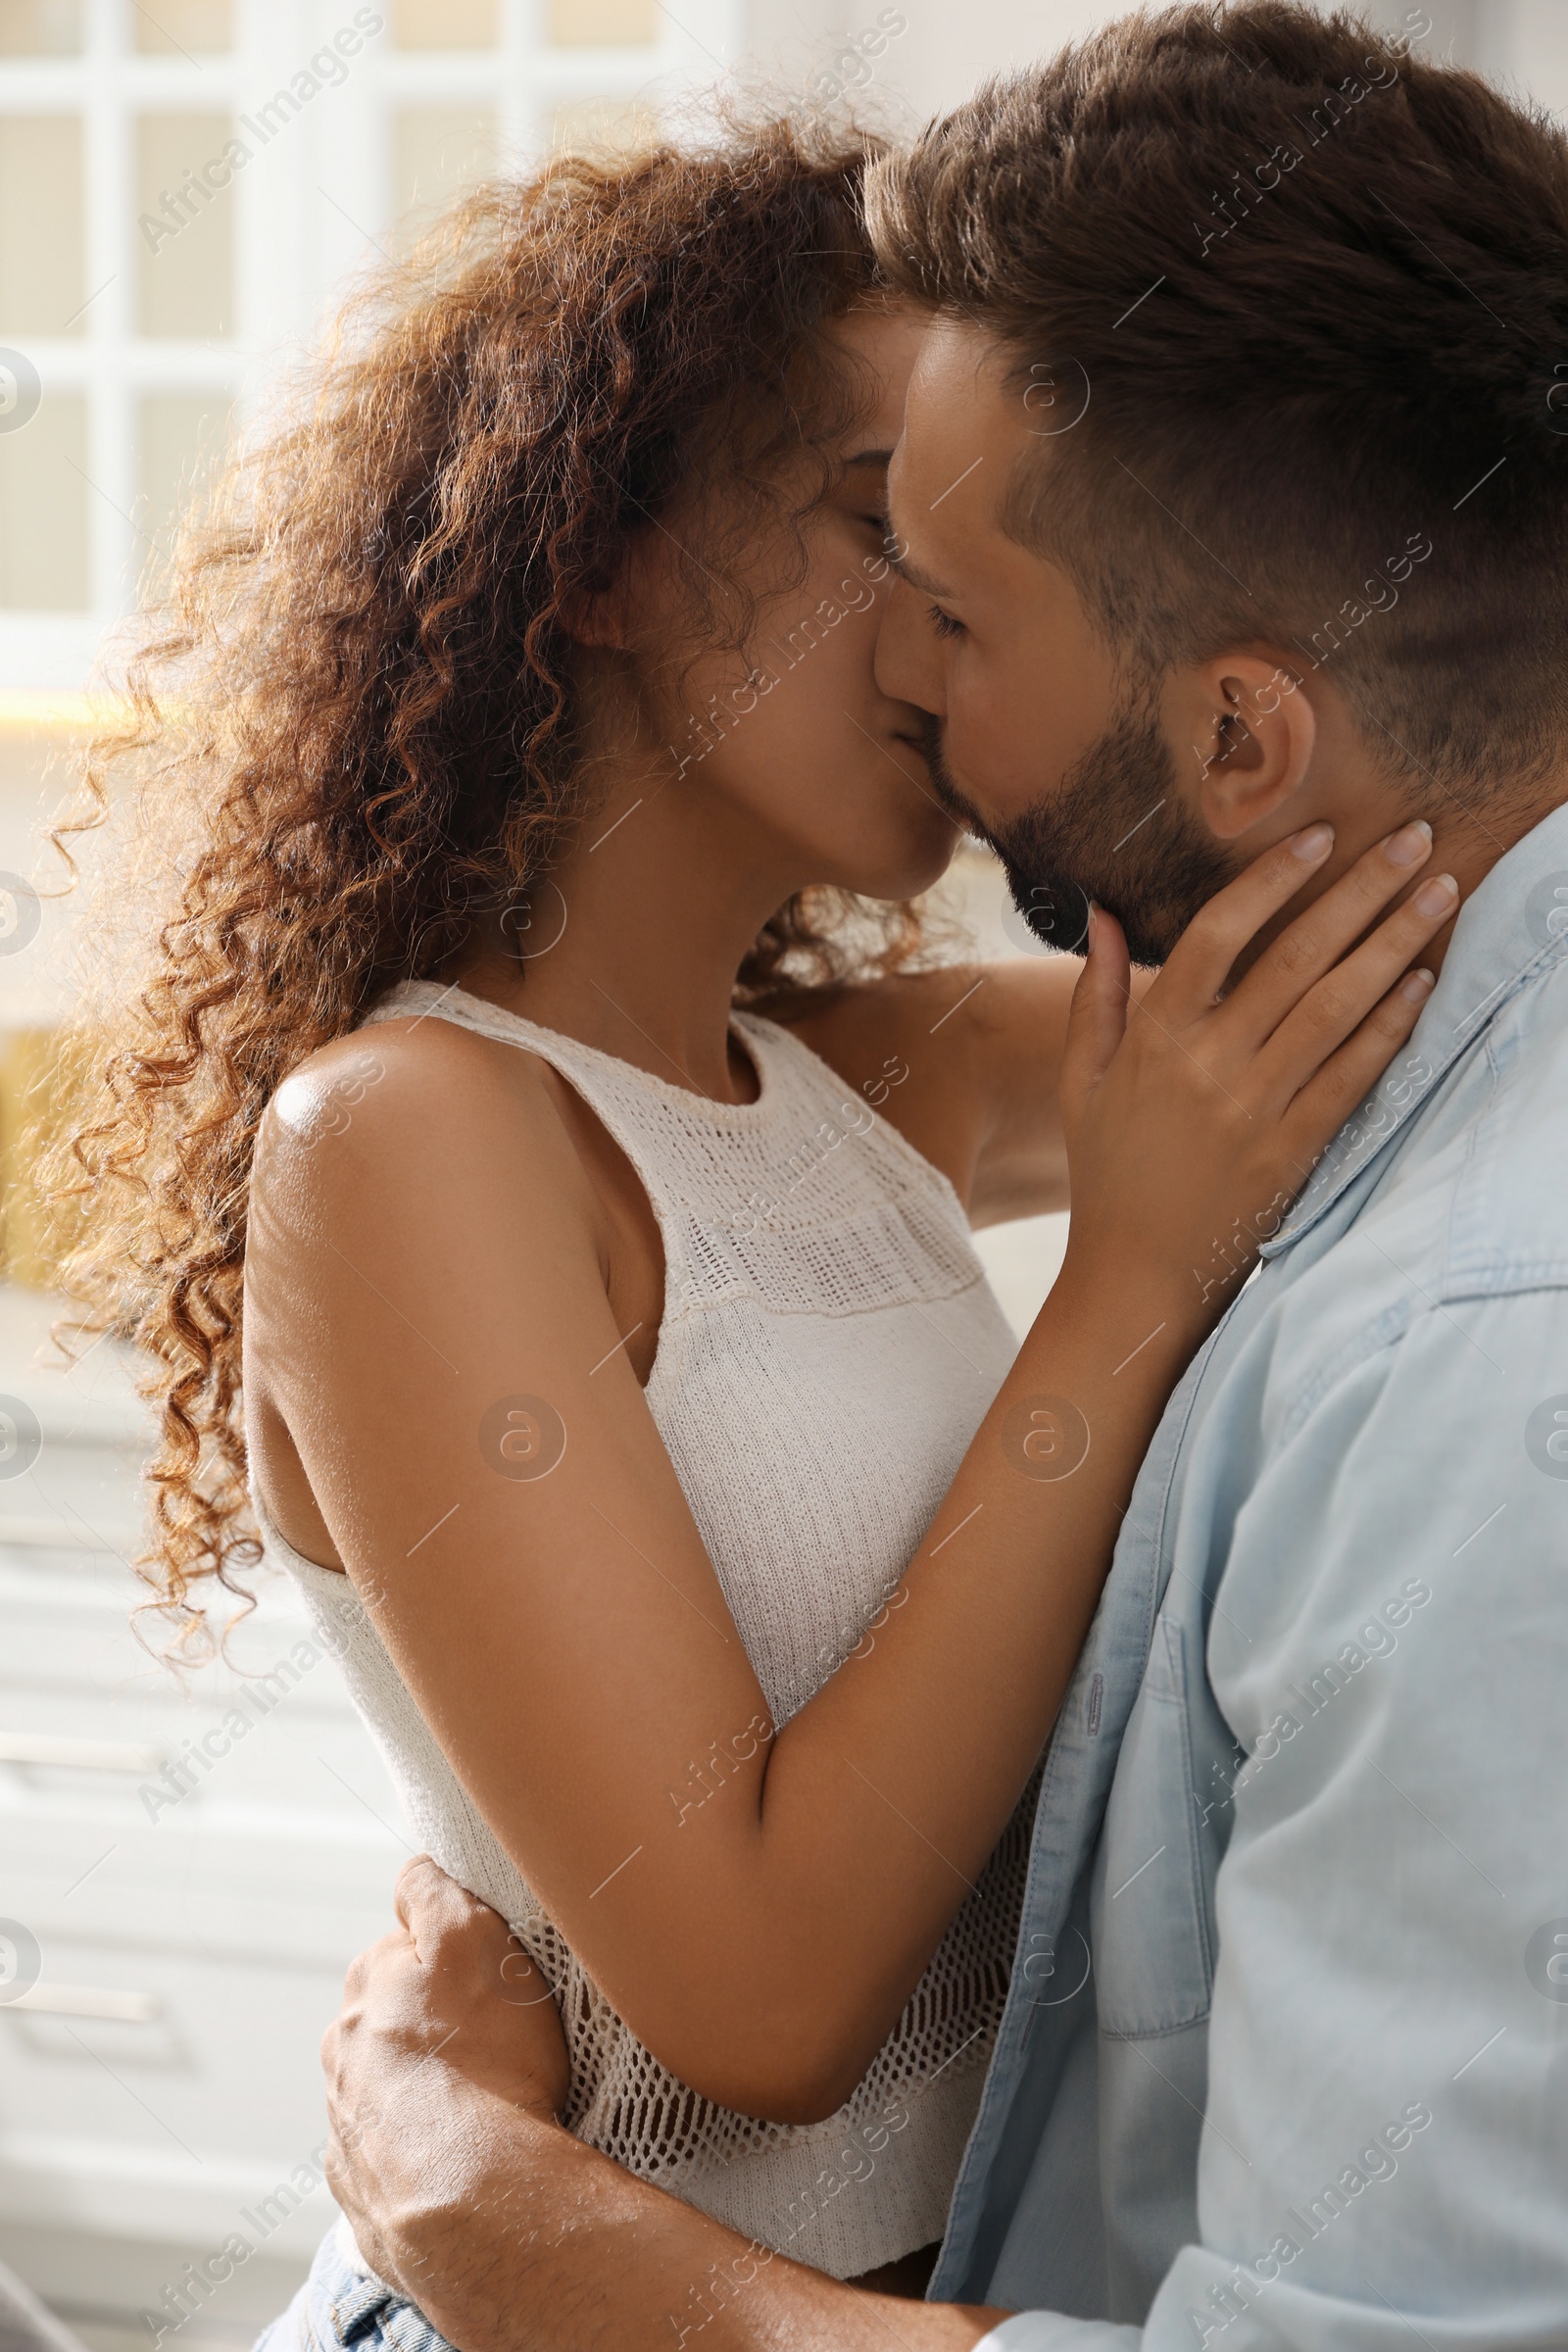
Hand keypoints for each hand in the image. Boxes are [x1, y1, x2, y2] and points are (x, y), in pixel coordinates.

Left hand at [323, 1855, 569, 2289]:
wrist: (476, 2202)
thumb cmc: (486, 2064)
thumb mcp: (471, 1940)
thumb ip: (434, 1891)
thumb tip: (413, 1872)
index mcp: (365, 1986)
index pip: (406, 1946)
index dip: (455, 1957)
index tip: (491, 1979)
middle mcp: (342, 2051)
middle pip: (394, 2018)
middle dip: (436, 2024)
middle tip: (499, 2043)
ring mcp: (347, 2125)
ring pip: (390, 2086)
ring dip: (426, 2089)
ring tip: (489, 2107)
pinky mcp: (362, 2190)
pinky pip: (394, 2153)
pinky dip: (422, 2150)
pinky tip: (463, 2158)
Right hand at [1056, 820, 1450, 1334]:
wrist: (1137, 1277)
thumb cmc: (1108, 1174)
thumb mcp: (1083, 1082)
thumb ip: (1095, 995)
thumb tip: (1101, 913)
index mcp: (1154, 1040)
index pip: (1215, 936)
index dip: (1270, 881)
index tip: (1320, 836)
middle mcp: (1208, 1067)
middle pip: (1295, 959)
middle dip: (1361, 891)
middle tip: (1415, 840)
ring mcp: (1255, 1111)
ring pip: (1334, 1009)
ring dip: (1393, 945)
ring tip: (1441, 894)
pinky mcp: (1293, 1153)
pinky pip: (1352, 1078)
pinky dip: (1390, 1027)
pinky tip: (1423, 984)